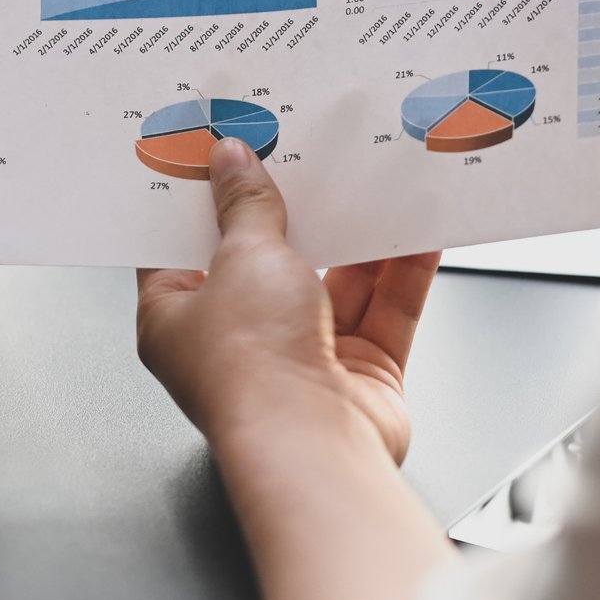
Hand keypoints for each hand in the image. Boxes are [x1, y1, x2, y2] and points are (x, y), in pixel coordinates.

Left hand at [136, 137, 438, 462]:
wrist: (315, 446)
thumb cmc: (253, 368)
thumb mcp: (242, 258)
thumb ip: (246, 206)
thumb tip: (232, 161)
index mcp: (177, 319)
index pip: (182, 246)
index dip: (202, 199)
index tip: (222, 153)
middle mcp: (236, 342)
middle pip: (266, 260)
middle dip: (294, 211)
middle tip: (309, 154)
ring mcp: (300, 358)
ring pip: (334, 283)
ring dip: (357, 237)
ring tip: (375, 180)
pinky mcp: (358, 373)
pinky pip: (384, 310)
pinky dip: (403, 271)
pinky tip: (423, 230)